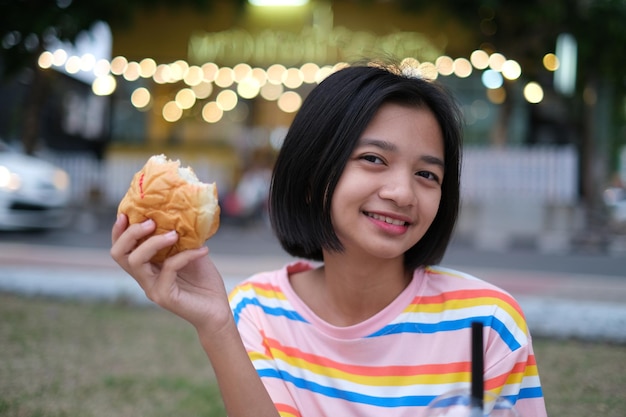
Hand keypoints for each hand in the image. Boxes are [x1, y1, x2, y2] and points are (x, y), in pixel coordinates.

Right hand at [110, 214, 231, 333]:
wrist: (217, 310)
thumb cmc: (204, 282)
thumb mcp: (191, 253)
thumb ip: (182, 238)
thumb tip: (182, 213)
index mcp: (147, 267)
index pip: (122, 249)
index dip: (118, 232)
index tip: (124, 214)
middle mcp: (144, 278)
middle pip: (119, 254)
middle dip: (130, 234)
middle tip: (151, 222)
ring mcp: (152, 288)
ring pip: (136, 262)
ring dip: (154, 242)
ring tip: (174, 234)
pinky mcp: (164, 296)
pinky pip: (168, 268)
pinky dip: (185, 255)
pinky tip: (203, 250)